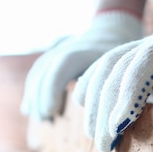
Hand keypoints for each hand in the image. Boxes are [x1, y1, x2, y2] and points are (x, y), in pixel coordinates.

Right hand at [20, 11, 142, 124]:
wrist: (114, 30)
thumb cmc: (123, 57)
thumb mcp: (123, 69)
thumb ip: (110, 87)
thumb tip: (101, 116)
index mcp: (88, 48)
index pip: (63, 64)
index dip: (53, 89)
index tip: (51, 112)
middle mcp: (69, 44)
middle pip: (47, 69)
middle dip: (42, 98)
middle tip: (45, 120)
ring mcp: (59, 47)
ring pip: (40, 70)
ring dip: (35, 96)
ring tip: (39, 119)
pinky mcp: (53, 53)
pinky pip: (38, 71)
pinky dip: (33, 90)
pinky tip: (29, 109)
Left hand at [73, 0, 152, 151]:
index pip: (117, 70)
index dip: (101, 94)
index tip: (99, 125)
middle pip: (109, 72)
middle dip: (97, 109)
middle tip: (100, 143)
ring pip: (117, 71)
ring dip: (107, 109)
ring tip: (105, 142)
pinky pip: (141, 69)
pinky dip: (126, 97)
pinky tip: (119, 124)